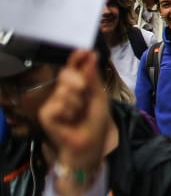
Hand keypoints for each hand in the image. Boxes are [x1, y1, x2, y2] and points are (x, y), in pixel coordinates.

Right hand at [37, 50, 110, 195]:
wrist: (90, 144)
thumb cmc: (95, 123)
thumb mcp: (98, 96)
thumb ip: (92, 77)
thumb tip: (90, 55)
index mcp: (76, 88)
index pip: (74, 69)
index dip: (77, 59)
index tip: (83, 50)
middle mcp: (62, 93)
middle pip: (67, 75)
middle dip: (78, 79)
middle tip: (84, 90)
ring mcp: (53, 103)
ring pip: (64, 90)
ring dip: (77, 102)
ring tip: (79, 114)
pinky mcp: (46, 115)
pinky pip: (58, 104)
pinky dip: (69, 111)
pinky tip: (70, 120)